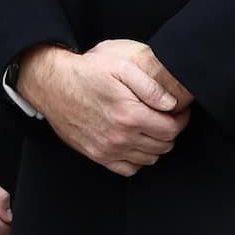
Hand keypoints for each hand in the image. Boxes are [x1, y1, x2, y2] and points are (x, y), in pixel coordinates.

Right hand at [16, 42, 190, 176]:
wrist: (53, 85)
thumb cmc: (88, 72)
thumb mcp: (121, 66)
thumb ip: (150, 86)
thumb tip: (172, 103)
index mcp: (129, 115)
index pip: (172, 129)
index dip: (182, 119)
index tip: (180, 111)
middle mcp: (120, 137)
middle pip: (163, 145)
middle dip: (171, 131)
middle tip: (167, 117)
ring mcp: (107, 149)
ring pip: (149, 159)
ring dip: (157, 145)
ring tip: (153, 127)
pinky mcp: (96, 155)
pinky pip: (128, 169)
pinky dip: (138, 159)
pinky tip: (136, 141)